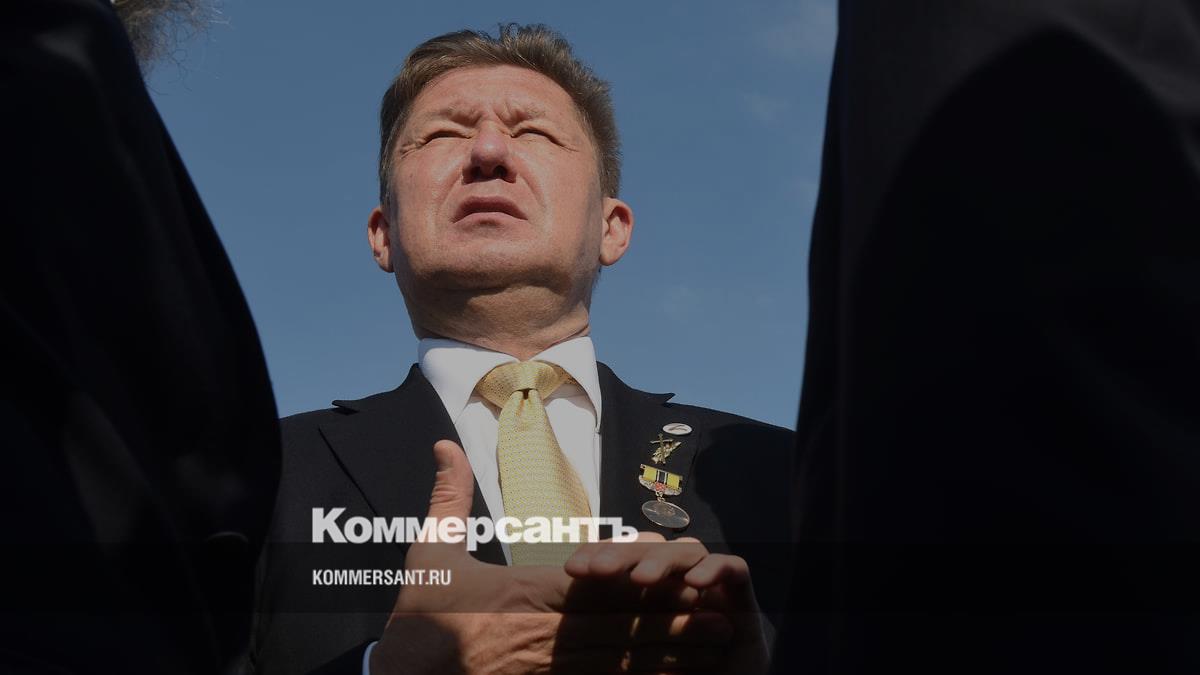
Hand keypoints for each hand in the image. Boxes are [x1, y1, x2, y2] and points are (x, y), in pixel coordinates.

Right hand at [369, 441, 731, 673]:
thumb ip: (447, 499)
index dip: (644, 581)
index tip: (685, 574)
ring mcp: (543, 670)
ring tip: (716, 651)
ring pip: (618, 663)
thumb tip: (444, 444)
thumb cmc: (415, 620)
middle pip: (620, 627)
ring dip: (670, 658)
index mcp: (521, 593)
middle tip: (726, 619)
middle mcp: (540, 634)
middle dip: (675, 624)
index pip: (595, 584)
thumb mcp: (427, 554)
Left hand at [565, 536, 768, 673]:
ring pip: (687, 551)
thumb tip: (562, 638)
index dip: (597, 555)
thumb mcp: (632, 667)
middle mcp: (678, 583)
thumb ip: (607, 649)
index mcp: (647, 593)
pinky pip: (734, 568)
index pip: (621, 559)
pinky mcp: (744, 599)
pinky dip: (715, 569)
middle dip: (623, 553)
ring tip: (642, 580)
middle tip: (598, 569)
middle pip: (651, 548)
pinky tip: (696, 584)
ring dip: (663, 560)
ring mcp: (712, 588)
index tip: (573, 569)